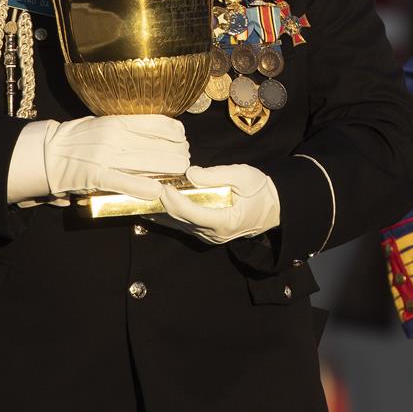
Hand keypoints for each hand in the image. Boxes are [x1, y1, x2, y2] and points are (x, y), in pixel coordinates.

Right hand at [42, 114, 188, 198]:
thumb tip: (159, 131)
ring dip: (169, 171)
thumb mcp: (104, 123)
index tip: (182, 141)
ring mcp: (106, 157)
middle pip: (160, 146)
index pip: (159, 124)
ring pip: (149, 164)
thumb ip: (128, 127)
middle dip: (177, 155)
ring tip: (178, 173)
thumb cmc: (78, 137)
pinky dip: (144, 188)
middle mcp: (115, 136)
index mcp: (118, 121)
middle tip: (183, 161)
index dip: (177, 134)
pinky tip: (157, 190)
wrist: (48, 152)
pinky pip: (126, 183)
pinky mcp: (97, 176)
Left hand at [155, 164, 280, 244]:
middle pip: (180, 220)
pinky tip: (152, 210)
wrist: (272, 207)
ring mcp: (209, 237)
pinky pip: (182, 226)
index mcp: (225, 221)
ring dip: (159, 213)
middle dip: (161, 205)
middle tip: (145, 190)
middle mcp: (214, 234)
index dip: (174, 201)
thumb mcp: (243, 175)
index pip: (192, 213)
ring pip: (178, 226)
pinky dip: (167, 217)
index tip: (162, 187)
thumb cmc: (259, 190)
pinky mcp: (206, 234)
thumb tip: (190, 174)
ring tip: (139, 201)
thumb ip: (216, 175)